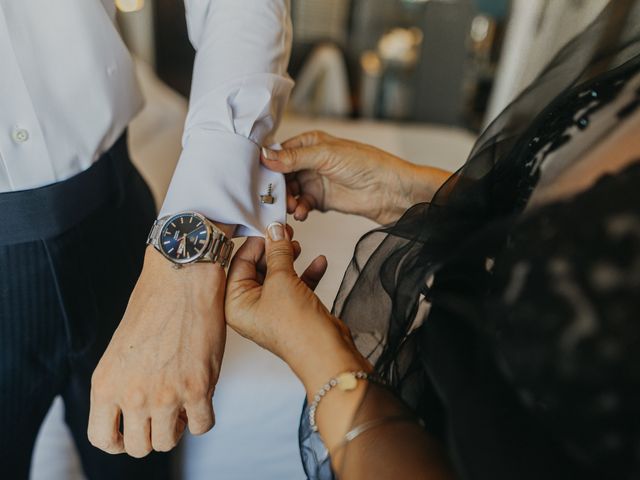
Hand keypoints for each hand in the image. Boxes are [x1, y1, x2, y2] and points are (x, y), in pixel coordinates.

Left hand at [88, 246, 226, 456]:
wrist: (181, 279)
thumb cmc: (153, 306)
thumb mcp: (121, 350)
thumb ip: (123, 384)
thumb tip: (138, 413)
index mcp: (106, 384)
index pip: (102, 439)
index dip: (119, 442)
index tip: (132, 431)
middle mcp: (131, 394)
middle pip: (138, 447)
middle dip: (152, 433)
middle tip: (164, 412)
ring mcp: (165, 395)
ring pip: (168, 442)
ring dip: (177, 427)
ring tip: (183, 403)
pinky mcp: (197, 387)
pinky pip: (202, 426)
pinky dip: (203, 417)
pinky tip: (203, 397)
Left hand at [225, 222, 369, 393]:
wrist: (326, 353)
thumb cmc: (296, 327)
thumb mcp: (282, 280)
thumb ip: (278, 252)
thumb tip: (275, 230)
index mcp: (235, 304)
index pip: (239, 263)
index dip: (255, 242)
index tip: (269, 225)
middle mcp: (250, 308)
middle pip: (258, 267)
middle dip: (274, 249)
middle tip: (286, 231)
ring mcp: (272, 310)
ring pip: (278, 275)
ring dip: (290, 258)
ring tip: (299, 244)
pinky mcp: (293, 311)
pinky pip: (296, 285)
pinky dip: (306, 273)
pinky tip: (319, 261)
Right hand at [261, 131, 450, 224]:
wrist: (389, 190)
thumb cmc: (365, 164)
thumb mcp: (326, 156)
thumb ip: (294, 158)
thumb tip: (265, 156)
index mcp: (310, 143)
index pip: (280, 151)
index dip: (268, 164)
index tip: (256, 176)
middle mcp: (310, 161)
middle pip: (282, 174)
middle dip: (276, 187)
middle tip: (272, 198)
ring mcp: (316, 181)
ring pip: (291, 192)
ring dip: (288, 201)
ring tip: (292, 207)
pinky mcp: (322, 200)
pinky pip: (303, 205)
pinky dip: (300, 210)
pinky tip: (303, 214)